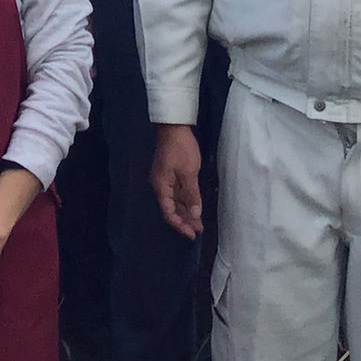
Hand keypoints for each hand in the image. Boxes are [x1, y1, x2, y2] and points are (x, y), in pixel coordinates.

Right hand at [150, 124, 202, 238]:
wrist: (174, 127)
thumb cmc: (180, 148)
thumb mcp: (189, 172)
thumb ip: (192, 195)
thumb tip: (195, 214)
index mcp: (161, 186)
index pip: (168, 212)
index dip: (179, 225)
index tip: (192, 234)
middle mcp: (161, 186)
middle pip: (171, 209)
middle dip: (184, 221)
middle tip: (198, 231)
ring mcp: (165, 180)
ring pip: (175, 202)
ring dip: (186, 213)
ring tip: (199, 224)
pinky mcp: (171, 175)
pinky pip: (178, 194)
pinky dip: (186, 202)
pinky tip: (194, 208)